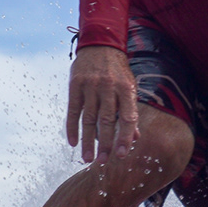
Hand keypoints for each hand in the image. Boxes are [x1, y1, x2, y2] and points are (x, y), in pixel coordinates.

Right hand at [66, 45, 139, 161]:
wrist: (100, 43)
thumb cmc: (118, 70)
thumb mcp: (129, 86)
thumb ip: (130, 111)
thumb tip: (135, 138)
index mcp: (126, 89)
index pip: (128, 118)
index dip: (125, 137)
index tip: (122, 155)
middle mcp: (109, 87)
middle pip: (107, 121)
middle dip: (105, 144)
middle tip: (103, 163)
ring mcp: (91, 86)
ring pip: (89, 118)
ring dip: (88, 141)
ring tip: (87, 158)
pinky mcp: (75, 85)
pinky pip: (73, 110)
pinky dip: (72, 127)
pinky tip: (73, 142)